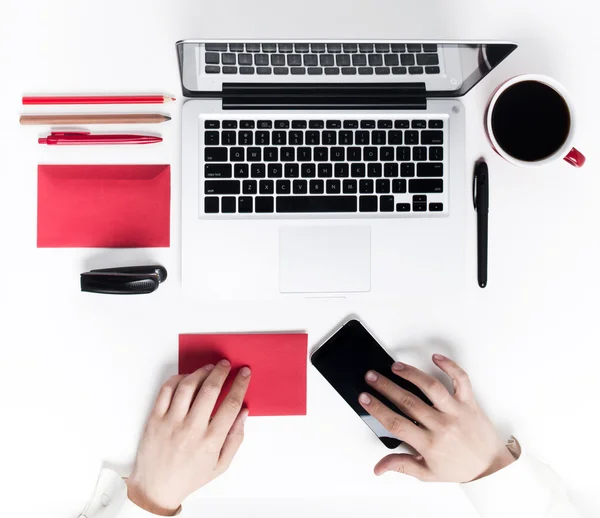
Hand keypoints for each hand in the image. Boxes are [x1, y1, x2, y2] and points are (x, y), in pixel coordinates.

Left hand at [126, 360, 250, 514]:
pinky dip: (178, 379)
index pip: (231, 404)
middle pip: (210, 390)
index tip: (245, 373)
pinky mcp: (155, 419)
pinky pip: (166, 390)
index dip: (240, 384)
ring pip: (188, 386)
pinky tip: (187, 378)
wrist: (157, 488)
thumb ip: (235, 438)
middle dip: (221, 372)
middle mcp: (191, 429)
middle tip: (227, 364)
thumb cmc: (190, 476)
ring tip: (209, 368)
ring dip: (201, 372)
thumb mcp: (221, 465)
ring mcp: (171, 422)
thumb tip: (243, 412)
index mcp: (210, 441)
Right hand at [358, 354, 513, 482]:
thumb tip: (379, 467)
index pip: (396, 423)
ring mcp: (456, 411)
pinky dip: (450, 366)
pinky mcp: (469, 402)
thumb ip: (401, 466)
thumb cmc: (459, 467)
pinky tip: (436, 357)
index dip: (377, 409)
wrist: (491, 467)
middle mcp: (442, 425)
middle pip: (408, 401)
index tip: (365, 398)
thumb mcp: (427, 473)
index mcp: (429, 444)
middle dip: (386, 387)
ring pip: (431, 387)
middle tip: (372, 377)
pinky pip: (461, 380)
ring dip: (411, 374)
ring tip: (395, 367)